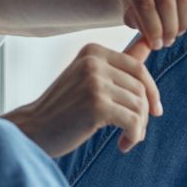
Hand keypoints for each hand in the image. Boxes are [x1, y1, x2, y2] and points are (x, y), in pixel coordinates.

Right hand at [4, 39, 161, 158]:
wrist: (33, 130)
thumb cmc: (64, 108)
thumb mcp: (90, 79)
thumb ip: (120, 63)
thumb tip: (149, 41)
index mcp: (93, 51)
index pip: (138, 68)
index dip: (151, 91)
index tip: (153, 111)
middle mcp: (93, 62)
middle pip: (141, 88)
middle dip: (143, 113)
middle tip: (134, 131)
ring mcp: (94, 82)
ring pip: (139, 106)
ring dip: (138, 128)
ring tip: (126, 138)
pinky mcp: (97, 105)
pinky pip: (133, 122)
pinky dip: (134, 136)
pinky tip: (123, 145)